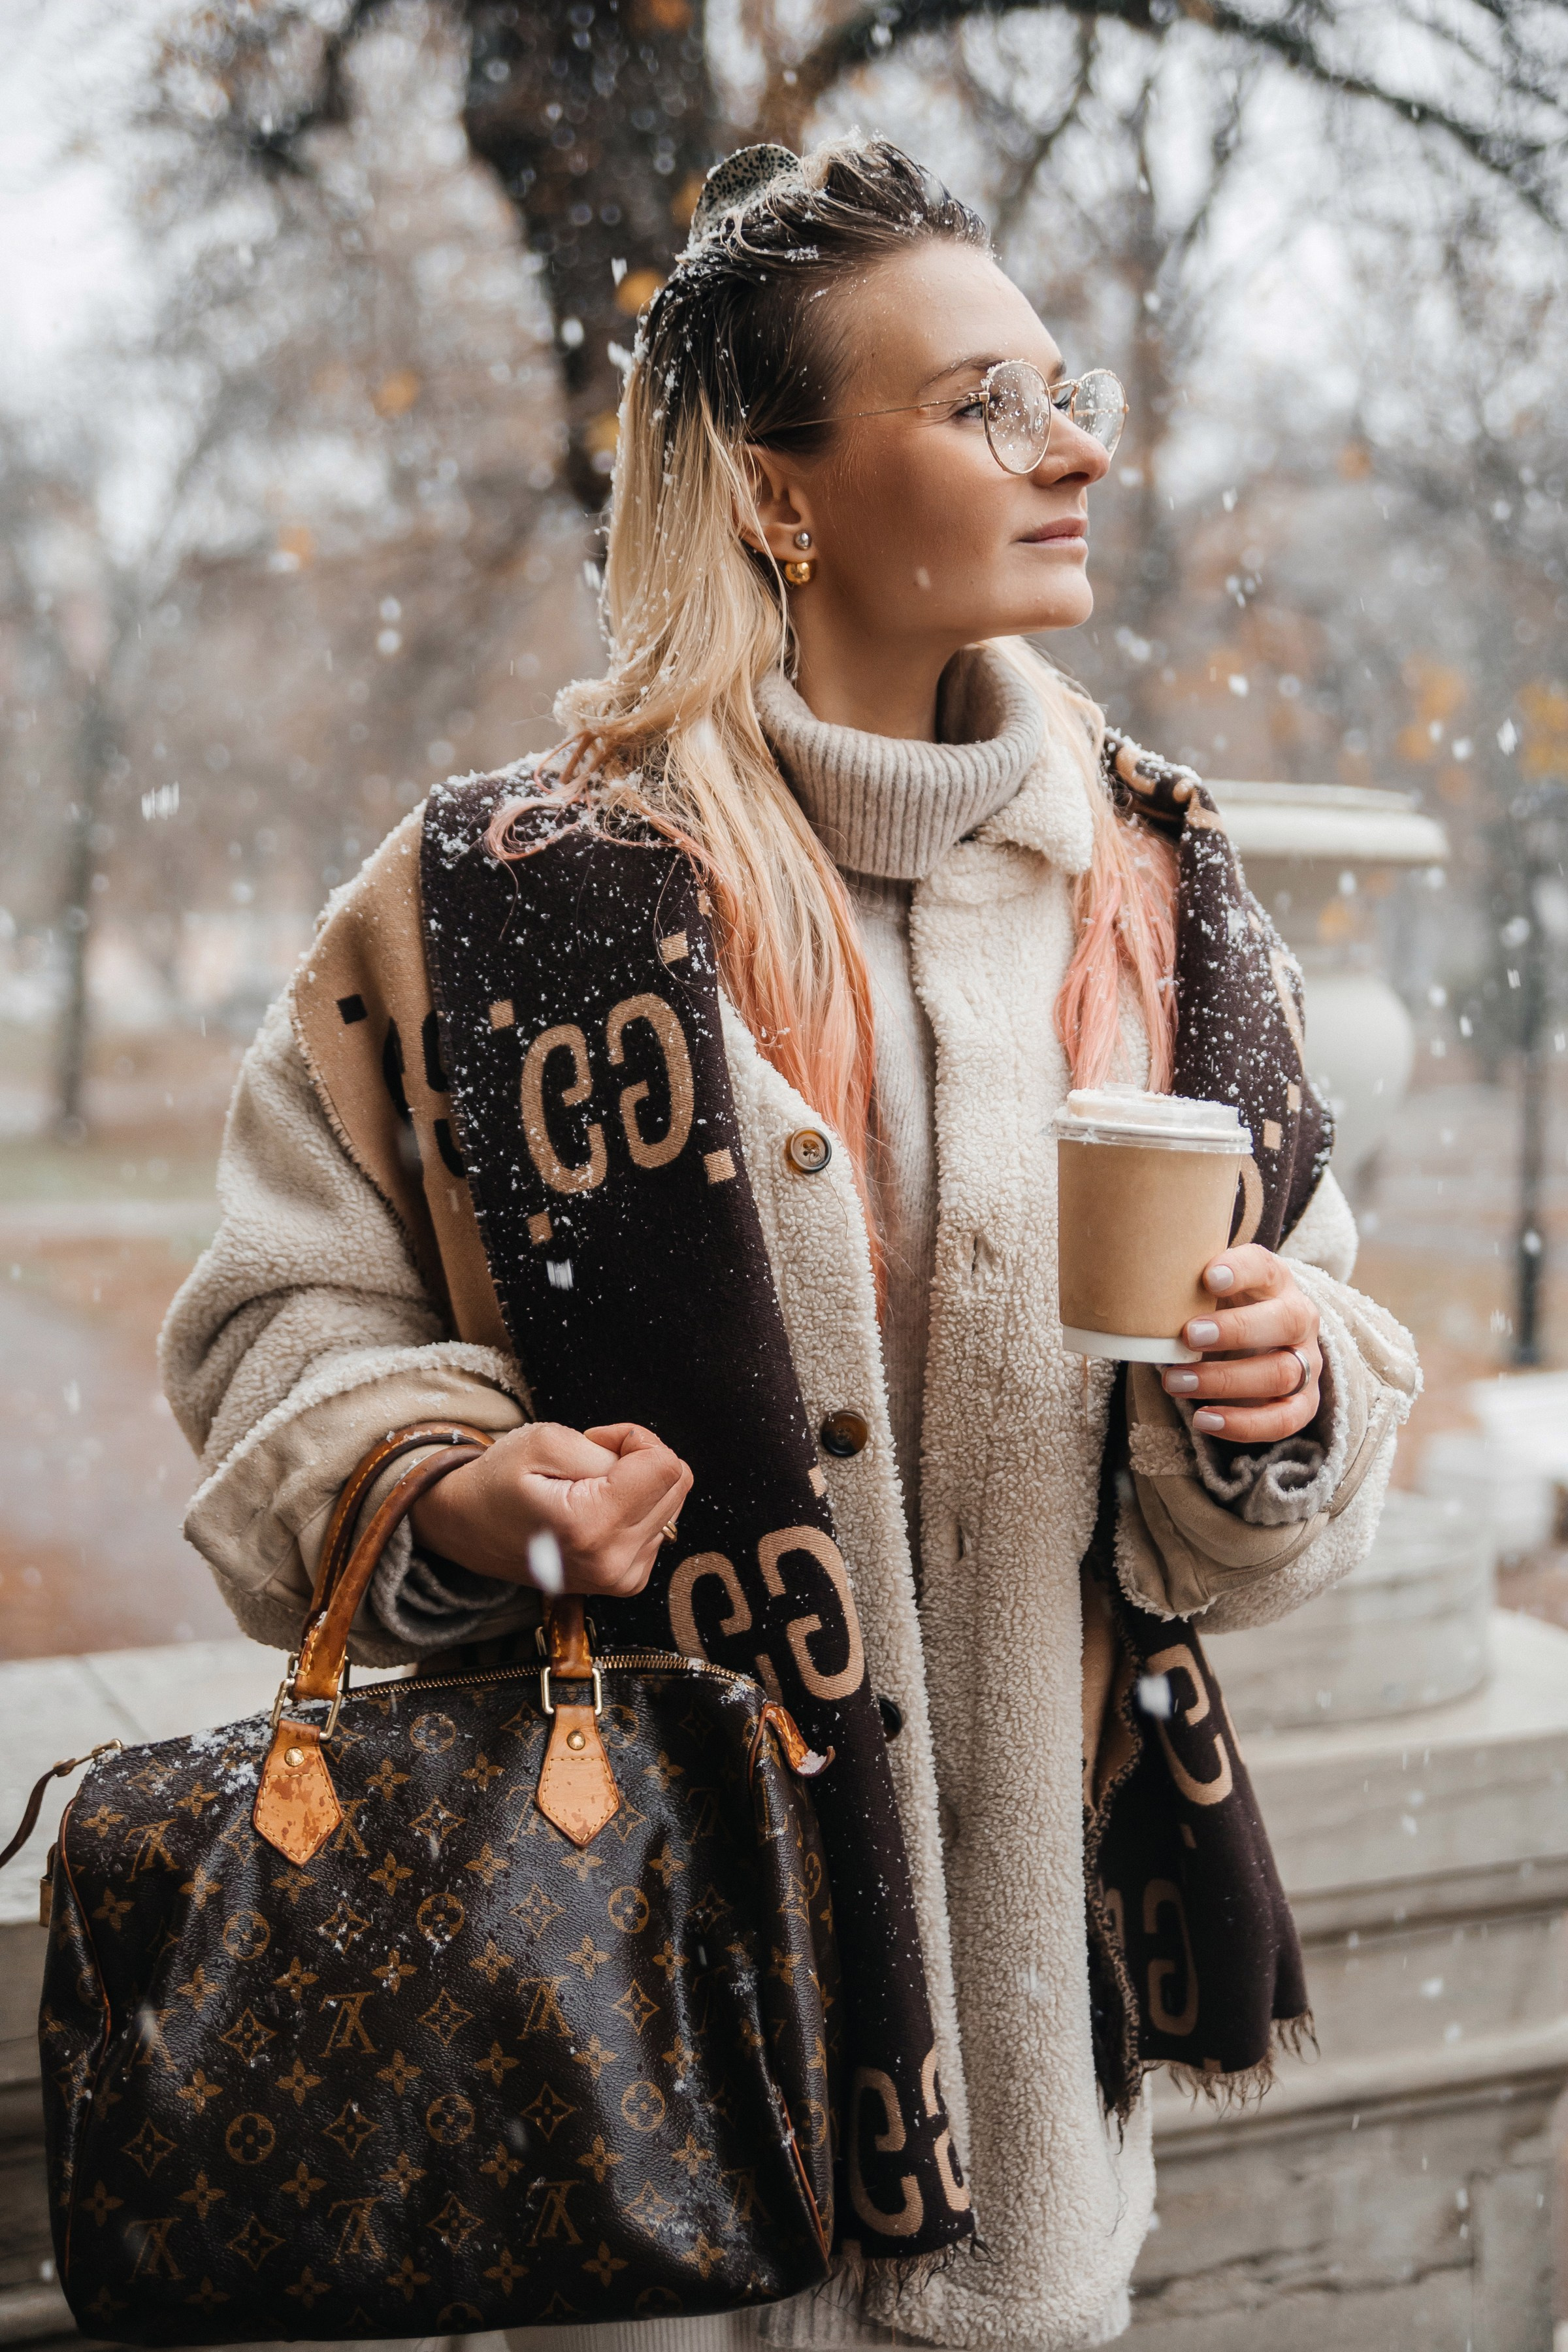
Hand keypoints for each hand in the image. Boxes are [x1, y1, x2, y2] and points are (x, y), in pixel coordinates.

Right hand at [410, 1420, 691, 1597]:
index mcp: (592, 1526)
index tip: (598, 1441)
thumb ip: (608, 1449)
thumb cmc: (499, 1481)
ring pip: (671, 1504)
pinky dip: (632, 1509)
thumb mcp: (545, 1442)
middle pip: (676, 1484)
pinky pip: (657, 1527)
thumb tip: (650, 1464)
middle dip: (638, 1459)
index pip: (666, 1466)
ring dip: (636, 1485)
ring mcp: (620, 1578)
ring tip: (586, 1487)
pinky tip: (593, 1509)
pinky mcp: (625, 1581)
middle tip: (589, 1461)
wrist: (467, 1529)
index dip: (635, 1439)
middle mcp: (613, 1562)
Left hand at [1160, 1244, 1320, 1442]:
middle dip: (1236, 1331)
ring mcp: (1306, 1360)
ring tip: (1175, 1383)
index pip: (1264, 1267)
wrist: (1253, 1337)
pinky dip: (1245, 1424)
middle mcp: (1299, 1317)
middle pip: (1285, 1321)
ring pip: (1282, 1373)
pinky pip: (1285, 1419)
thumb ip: (1182, 1283)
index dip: (1241, 1271)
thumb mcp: (1204, 1287)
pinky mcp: (1303, 1400)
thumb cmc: (1217, 1307)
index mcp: (1273, 1280)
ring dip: (1226, 1381)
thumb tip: (1129, 1283)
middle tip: (1188, 1336)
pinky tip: (1203, 1419)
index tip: (1208, 1278)